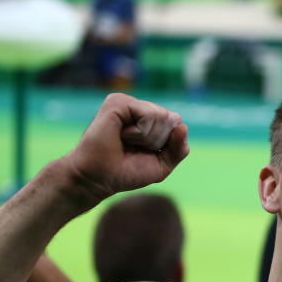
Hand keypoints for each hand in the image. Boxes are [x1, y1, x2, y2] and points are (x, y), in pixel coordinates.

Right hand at [64, 93, 188, 201]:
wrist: (98, 179)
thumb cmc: (126, 172)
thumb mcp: (162, 165)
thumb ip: (179, 148)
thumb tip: (182, 125)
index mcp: (148, 118)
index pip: (176, 124)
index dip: (167, 144)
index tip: (144, 153)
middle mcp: (138, 108)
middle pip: (170, 120)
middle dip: (157, 141)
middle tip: (132, 148)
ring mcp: (127, 103)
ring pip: (161, 116)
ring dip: (148, 138)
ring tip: (125, 142)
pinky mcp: (117, 102)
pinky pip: (148, 114)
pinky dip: (139, 132)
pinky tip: (122, 135)